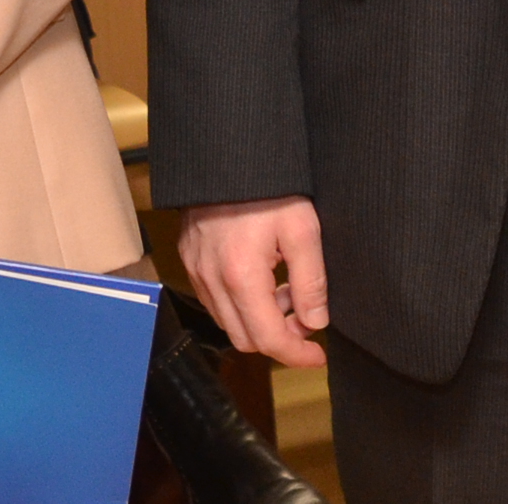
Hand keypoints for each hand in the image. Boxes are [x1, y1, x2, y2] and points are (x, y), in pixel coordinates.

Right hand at [178, 196, 329, 367]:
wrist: (227, 151)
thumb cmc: (269, 186)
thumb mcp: (303, 229)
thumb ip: (311, 282)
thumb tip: (315, 323)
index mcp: (241, 276)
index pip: (269, 339)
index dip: (297, 356)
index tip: (318, 356)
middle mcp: (212, 280)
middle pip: (245, 339)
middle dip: (279, 338)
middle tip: (305, 317)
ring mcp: (196, 270)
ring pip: (228, 322)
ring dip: (259, 320)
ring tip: (286, 292)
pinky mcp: (190, 257)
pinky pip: (214, 300)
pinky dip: (240, 303)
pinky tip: (262, 279)